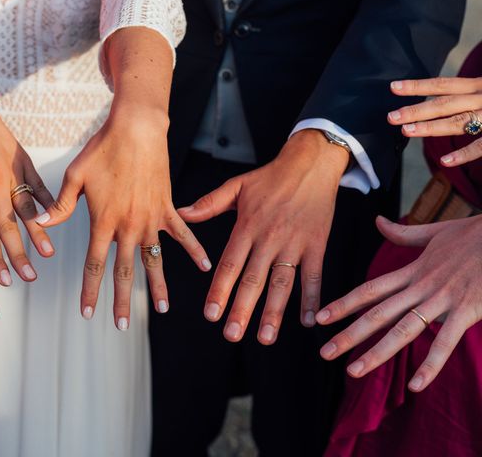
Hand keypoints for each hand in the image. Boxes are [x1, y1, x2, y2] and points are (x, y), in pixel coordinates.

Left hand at [0, 100, 54, 285]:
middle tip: (28, 277)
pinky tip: (55, 218)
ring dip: (38, 233)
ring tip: (46, 254)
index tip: (3, 278)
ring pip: (27, 209)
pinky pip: (38, 185)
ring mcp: (13, 173)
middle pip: (9, 226)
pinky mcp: (24, 162)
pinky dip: (47, 202)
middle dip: (19, 255)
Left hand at [35, 105, 210, 328]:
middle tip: (121, 325)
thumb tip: (39, 222)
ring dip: (158, 286)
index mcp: (104, 221)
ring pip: (154, 260)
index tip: (88, 312)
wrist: (137, 129)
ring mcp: (151, 219)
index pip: (95, 264)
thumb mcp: (75, 176)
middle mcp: (129, 226)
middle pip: (124, 271)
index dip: (91, 290)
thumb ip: (60, 205)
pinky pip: (183, 234)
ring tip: (162, 309)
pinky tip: (205, 266)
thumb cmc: (103, 150)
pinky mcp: (168, 208)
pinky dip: (194, 250)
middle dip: (121, 300)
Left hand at [179, 130, 348, 343]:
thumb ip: (209, 204)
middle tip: (232, 334)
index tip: (211, 314)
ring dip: (274, 312)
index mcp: (247, 226)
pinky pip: (314, 275)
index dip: (219, 290)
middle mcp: (270, 238)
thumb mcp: (237, 186)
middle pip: (253, 279)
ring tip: (265, 337)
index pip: (229, 264)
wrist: (311, 164)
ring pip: (283, 282)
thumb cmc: (272, 176)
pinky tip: (310, 321)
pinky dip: (313, 298)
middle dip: (242, 309)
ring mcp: (295, 243)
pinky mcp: (317, 244)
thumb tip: (182, 212)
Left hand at [317, 215, 481, 391]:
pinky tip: (416, 386)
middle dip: (349, 334)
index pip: (370, 290)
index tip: (320, 318)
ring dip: (377, 352)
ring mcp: (443, 299)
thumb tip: (377, 221)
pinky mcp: (467, 309)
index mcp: (413, 271)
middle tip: (324, 353)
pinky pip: (445, 341)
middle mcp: (421, 287)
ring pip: (403, 330)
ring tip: (353, 371)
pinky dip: (430, 364)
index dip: (343, 304)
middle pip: (377, 314)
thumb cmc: (475, 235)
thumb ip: (403, 234)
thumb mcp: (434, 232)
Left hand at [388, 77, 481, 165]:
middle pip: (444, 104)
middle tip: (391, 117)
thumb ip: (467, 96)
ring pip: (458, 122)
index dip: (418, 86)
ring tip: (406, 131)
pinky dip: (464, 153)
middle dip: (416, 110)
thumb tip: (442, 103)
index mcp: (478, 87)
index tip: (393, 87)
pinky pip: (481, 146)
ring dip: (430, 127)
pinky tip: (444, 161)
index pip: (443, 85)